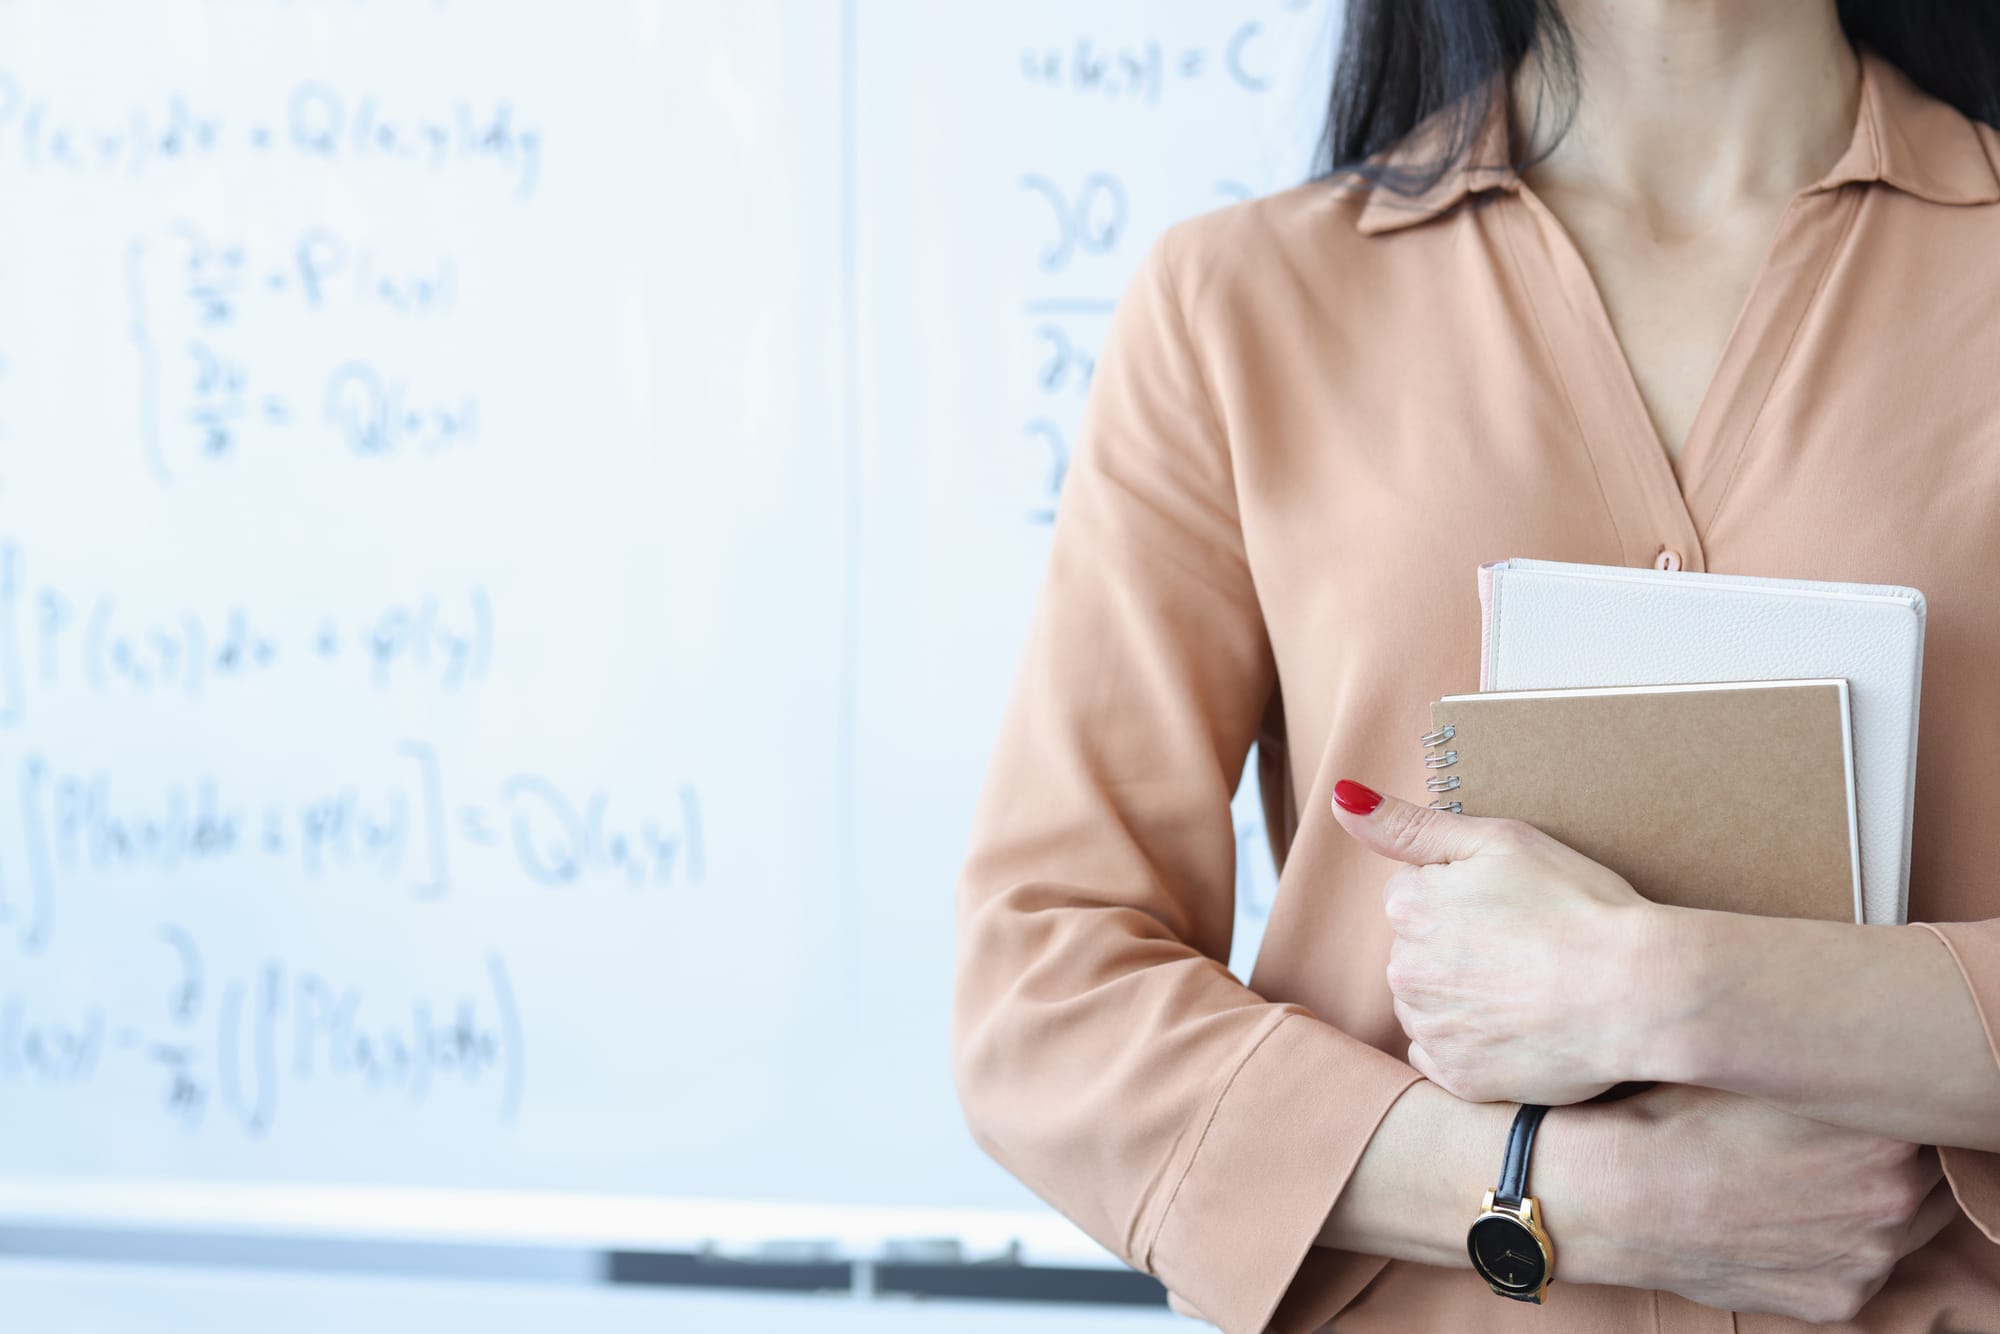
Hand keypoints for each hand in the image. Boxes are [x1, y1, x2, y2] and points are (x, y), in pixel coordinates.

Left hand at [1330, 778, 1665, 1104]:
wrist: (1639, 992)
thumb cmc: (1578, 906)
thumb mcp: (1500, 841)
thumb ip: (1411, 825)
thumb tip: (1342, 799)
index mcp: (1410, 907)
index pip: (1413, 895)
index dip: (1464, 896)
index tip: (1509, 906)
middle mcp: (1405, 971)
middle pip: (1417, 951)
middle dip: (1457, 947)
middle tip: (1525, 948)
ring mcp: (1431, 1029)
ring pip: (1427, 1004)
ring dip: (1459, 997)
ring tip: (1526, 989)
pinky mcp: (1459, 1078)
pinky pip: (1444, 1056)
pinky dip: (1471, 1045)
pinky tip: (1514, 1028)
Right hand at [1574, 1084, 1955, 1323]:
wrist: (1616, 1196)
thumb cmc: (1674, 1117)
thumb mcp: (1755, 1067)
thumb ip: (1826, 1067)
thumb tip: (1861, 1053)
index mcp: (1883, 1129)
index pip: (1925, 1110)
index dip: (1891, 1098)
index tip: (1862, 1093)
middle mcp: (1895, 1197)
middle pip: (1929, 1169)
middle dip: (1895, 1152)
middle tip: (1835, 1136)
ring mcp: (1870, 1255)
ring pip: (1909, 1223)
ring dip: (1876, 1201)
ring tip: (1811, 1178)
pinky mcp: (1839, 1299)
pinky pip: (1864, 1267)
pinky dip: (1839, 1245)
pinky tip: (1790, 1218)